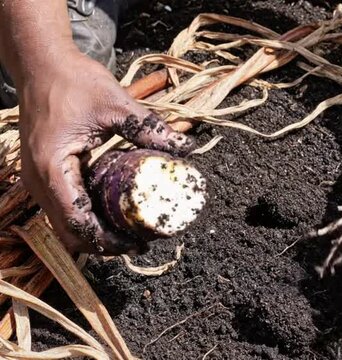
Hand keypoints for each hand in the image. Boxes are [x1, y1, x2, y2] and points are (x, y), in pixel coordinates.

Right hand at [18, 48, 193, 254]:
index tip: (139, 241)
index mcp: (52, 168)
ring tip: (133, 230)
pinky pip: (66, 205)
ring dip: (97, 231)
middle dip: (104, 242)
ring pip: (66, 222)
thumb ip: (148, 128)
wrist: (41, 63)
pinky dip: (90, 214)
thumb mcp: (116, 104)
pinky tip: (117, 211)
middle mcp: (39, 181)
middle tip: (141, 240)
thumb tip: (185, 148)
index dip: (107, 240)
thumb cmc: (73, 80)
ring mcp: (39, 179)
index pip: (77, 221)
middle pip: (70, 231)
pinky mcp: (47, 173)